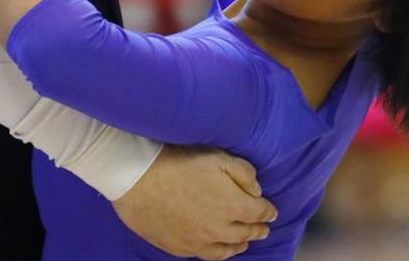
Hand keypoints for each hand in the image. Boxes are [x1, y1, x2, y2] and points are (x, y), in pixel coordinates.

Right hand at [113, 146, 276, 259]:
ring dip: (239, 245)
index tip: (271, 211)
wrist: (137, 178)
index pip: (259, 213)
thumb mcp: (218, 157)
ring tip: (244, 243)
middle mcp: (219, 229)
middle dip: (257, 230)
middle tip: (263, 228)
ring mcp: (198, 241)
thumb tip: (256, 191)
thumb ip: (244, 174)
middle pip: (245, 234)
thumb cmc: (178, 162)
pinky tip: (215, 247)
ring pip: (226, 250)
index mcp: (233, 206)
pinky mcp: (178, 247)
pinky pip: (203, 255)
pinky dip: (216, 252)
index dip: (268, 211)